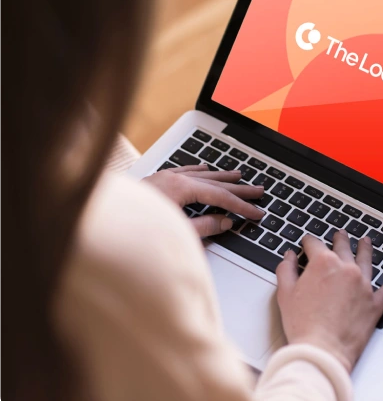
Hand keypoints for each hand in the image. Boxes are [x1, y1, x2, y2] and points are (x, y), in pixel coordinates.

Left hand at [143, 164, 264, 237]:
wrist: (106, 217)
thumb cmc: (136, 228)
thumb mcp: (177, 232)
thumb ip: (205, 225)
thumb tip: (225, 221)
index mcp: (182, 189)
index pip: (220, 198)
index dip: (241, 206)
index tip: (256, 212)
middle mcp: (175, 178)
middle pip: (215, 183)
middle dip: (238, 189)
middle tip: (258, 191)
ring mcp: (166, 177)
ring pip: (201, 174)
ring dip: (222, 176)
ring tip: (239, 176)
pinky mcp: (158, 180)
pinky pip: (185, 170)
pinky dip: (199, 170)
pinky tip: (206, 168)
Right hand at [276, 230, 382, 373]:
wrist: (322, 351)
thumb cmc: (302, 324)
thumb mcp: (285, 293)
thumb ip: (286, 269)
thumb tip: (289, 257)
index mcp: (323, 263)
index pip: (314, 243)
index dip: (308, 242)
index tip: (306, 243)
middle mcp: (346, 269)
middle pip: (342, 247)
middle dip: (339, 239)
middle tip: (339, 234)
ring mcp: (364, 284)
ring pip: (366, 259)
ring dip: (365, 248)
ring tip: (365, 241)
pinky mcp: (375, 303)